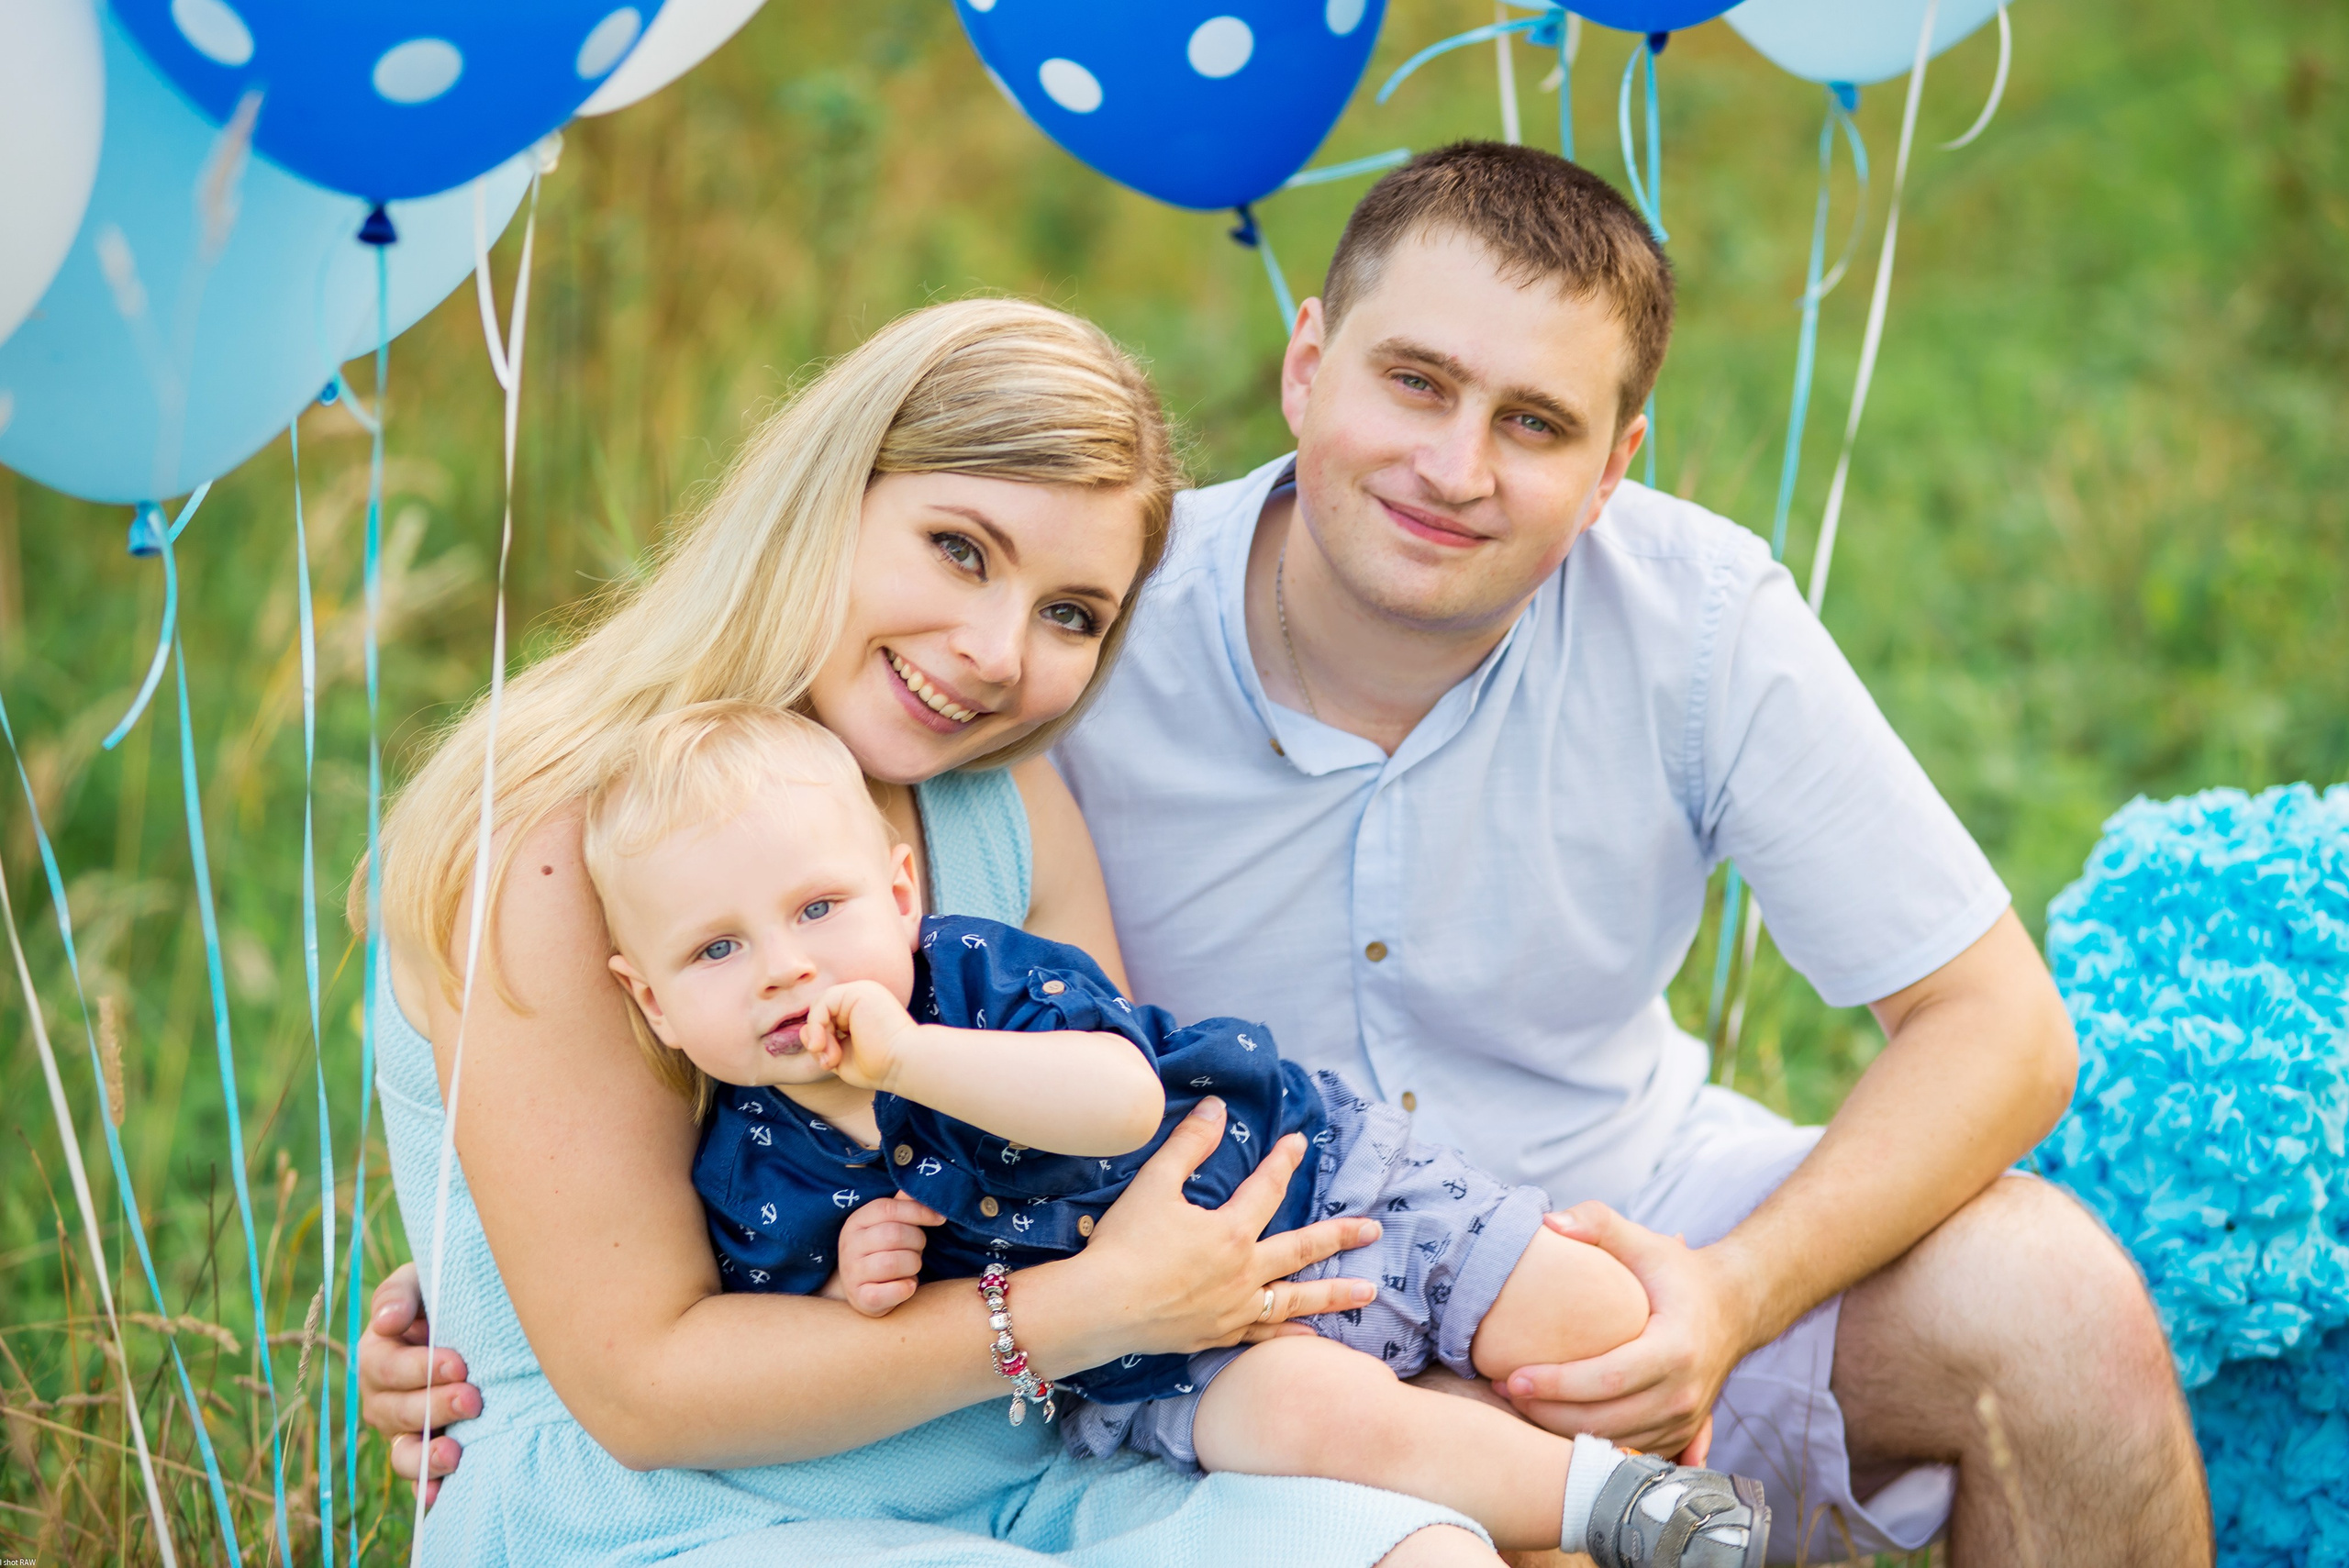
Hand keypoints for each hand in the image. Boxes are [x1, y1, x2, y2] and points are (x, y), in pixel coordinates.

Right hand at [356, 1263, 481, 1503]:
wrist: (486, 1318)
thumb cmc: (448, 1294)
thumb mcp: (424, 1280)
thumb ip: (401, 1293)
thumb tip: (386, 1321)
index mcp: (379, 1352)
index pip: (385, 1366)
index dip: (418, 1368)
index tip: (459, 1363)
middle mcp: (385, 1396)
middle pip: (396, 1410)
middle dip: (433, 1406)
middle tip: (474, 1397)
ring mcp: (405, 1428)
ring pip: (403, 1450)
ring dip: (426, 1455)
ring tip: (455, 1453)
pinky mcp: (428, 1450)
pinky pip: (419, 1478)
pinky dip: (427, 1488)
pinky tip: (441, 1495)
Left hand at [801, 980, 919, 1091]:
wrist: (903, 1064)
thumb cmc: (879, 1066)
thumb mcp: (841, 1056)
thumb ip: (823, 1043)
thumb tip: (803, 1031)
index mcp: (862, 1011)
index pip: (827, 1018)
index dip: (820, 1039)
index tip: (828, 1063)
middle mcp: (862, 997)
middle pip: (821, 1011)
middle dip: (816, 1038)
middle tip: (826, 1062)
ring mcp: (861, 991)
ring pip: (820, 1006)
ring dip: (817, 1035)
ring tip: (828, 1057)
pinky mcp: (858, 992)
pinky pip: (823, 1002)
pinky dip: (817, 1026)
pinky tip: (824, 1045)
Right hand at [833, 1192, 941, 1316]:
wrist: (860, 1290)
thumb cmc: (881, 1251)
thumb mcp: (887, 1225)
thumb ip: (903, 1205)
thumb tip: (921, 1183)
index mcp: (856, 1221)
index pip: (888, 1208)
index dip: (918, 1211)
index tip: (939, 1218)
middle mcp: (849, 1245)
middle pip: (895, 1235)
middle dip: (917, 1242)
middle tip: (919, 1249)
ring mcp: (852, 1273)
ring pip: (894, 1263)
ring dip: (913, 1265)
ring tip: (911, 1267)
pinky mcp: (860, 1299)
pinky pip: (890, 1292)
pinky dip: (906, 1288)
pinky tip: (908, 1285)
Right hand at [1048, 1097, 1384, 1369]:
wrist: (1099, 1308)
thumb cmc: (1124, 1244)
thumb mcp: (1154, 1183)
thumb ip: (1189, 1144)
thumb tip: (1217, 1107)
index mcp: (1231, 1232)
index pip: (1268, 1188)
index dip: (1284, 1161)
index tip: (1300, 1142)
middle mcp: (1243, 1272)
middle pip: (1301, 1249)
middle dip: (1340, 1236)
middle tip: (1374, 1230)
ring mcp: (1234, 1309)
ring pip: (1294, 1298)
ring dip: (1333, 1295)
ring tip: (1368, 1293)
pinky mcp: (1217, 1335)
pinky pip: (1265, 1336)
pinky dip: (1291, 1336)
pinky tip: (1312, 1339)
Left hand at [1495, 1204, 1752, 1459]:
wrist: (1736, 1306)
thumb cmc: (1680, 1273)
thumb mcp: (1645, 1241)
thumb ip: (1597, 1223)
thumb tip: (1549, 1223)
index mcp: (1676, 1347)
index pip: (1608, 1378)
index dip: (1558, 1383)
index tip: (1514, 1376)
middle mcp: (1685, 1392)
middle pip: (1607, 1420)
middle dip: (1548, 1413)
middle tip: (1503, 1391)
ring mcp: (1687, 1418)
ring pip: (1616, 1444)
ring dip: (1563, 1433)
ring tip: (1520, 1406)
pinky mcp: (1684, 1433)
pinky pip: (1631, 1453)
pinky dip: (1592, 1447)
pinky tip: (1556, 1430)